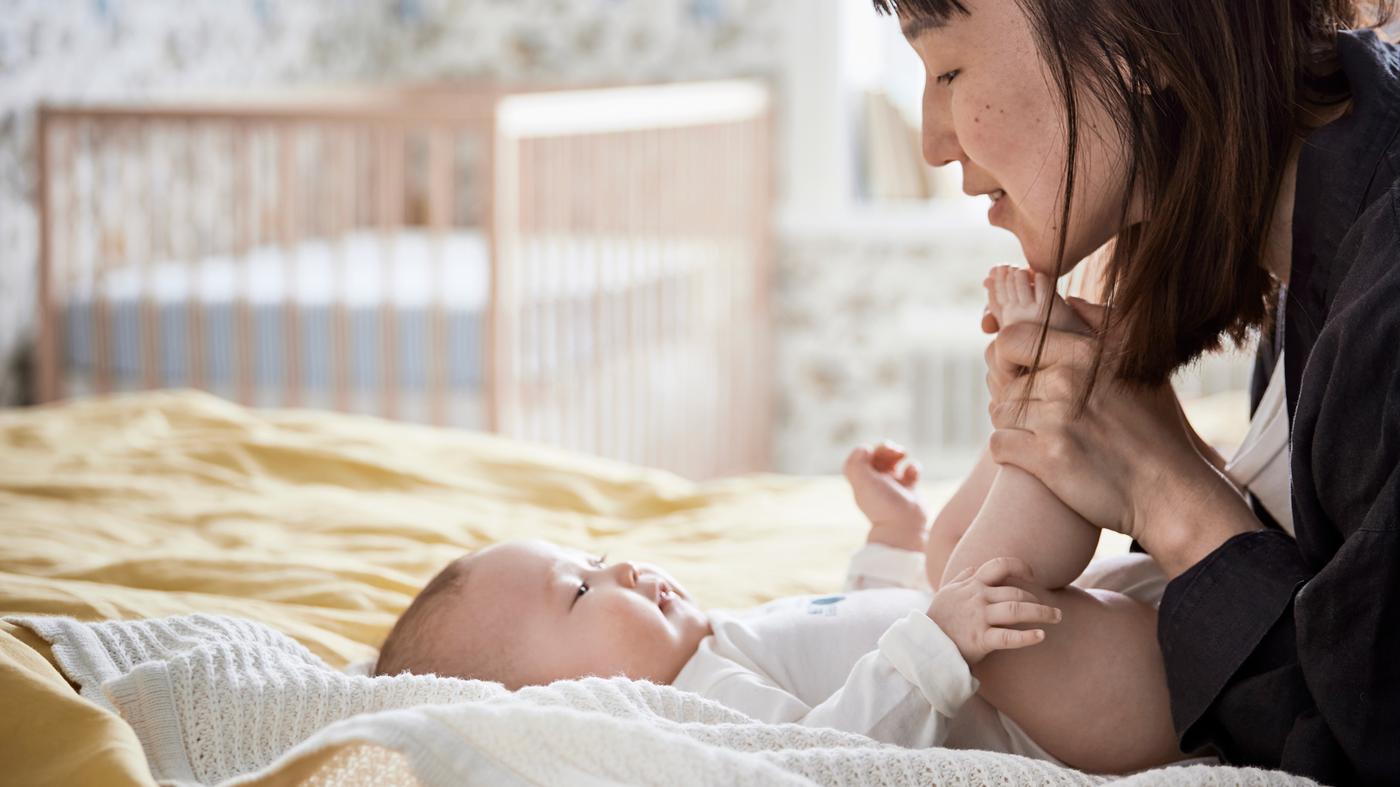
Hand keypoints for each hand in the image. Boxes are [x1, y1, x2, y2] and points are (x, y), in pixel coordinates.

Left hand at [844, 442, 929, 552]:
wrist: (904, 527)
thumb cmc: (883, 505)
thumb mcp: (864, 483)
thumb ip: (856, 463)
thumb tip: (864, 448)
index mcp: (862, 482)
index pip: (860, 458)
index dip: (866, 450)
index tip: (872, 452)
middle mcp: (876, 484)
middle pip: (877, 457)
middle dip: (885, 448)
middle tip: (894, 450)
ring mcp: (893, 487)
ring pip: (894, 461)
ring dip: (898, 453)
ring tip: (902, 454)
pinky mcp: (910, 490)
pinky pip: (911, 471)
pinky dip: (913, 467)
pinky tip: (912, 473)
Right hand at [927, 557, 1061, 664]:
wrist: (924, 645)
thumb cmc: (937, 620)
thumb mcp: (946, 594)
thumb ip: (961, 579)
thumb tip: (973, 568)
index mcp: (972, 586)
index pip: (999, 566)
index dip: (1020, 566)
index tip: (1033, 576)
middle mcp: (977, 598)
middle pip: (1016, 592)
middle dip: (1038, 600)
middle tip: (1053, 611)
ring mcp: (979, 618)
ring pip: (1016, 610)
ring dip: (1042, 613)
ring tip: (1057, 617)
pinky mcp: (980, 639)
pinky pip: (1008, 637)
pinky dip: (1027, 637)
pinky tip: (1040, 636)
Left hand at [983, 299, 1261, 574]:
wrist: (1168, 490)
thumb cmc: (1154, 426)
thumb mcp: (1138, 362)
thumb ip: (1101, 324)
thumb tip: (1067, 301)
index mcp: (1088, 351)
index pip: (1012, 339)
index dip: (1005, 356)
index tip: (1018, 373)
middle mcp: (1070, 380)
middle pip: (1005, 380)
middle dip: (1014, 398)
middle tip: (1035, 415)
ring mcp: (1057, 419)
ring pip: (999, 412)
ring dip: (1012, 425)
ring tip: (1040, 436)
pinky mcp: (1047, 457)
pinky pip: (998, 444)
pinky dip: (1009, 453)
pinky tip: (1032, 457)